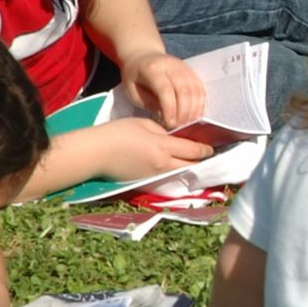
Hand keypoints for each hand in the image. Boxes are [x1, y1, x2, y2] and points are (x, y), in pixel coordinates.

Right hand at [92, 118, 214, 181]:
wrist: (96, 152)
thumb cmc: (118, 133)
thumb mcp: (145, 125)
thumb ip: (164, 131)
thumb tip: (174, 138)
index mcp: (163, 147)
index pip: (193, 150)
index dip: (205, 149)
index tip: (211, 147)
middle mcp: (162, 164)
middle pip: (190, 164)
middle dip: (200, 160)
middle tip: (207, 154)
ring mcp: (154, 175)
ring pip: (179, 172)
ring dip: (188, 167)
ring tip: (194, 160)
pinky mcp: (145, 182)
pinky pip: (166, 177)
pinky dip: (174, 171)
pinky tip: (175, 165)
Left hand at [124, 52, 206, 130]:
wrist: (143, 55)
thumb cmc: (135, 76)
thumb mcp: (132, 90)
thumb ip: (148, 102)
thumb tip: (166, 114)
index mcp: (152, 69)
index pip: (165, 89)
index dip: (170, 108)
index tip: (170, 123)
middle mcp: (170, 65)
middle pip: (184, 90)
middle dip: (183, 112)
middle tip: (179, 126)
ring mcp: (183, 67)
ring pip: (195, 90)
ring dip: (193, 109)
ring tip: (187, 122)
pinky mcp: (191, 71)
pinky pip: (200, 88)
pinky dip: (200, 103)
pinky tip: (194, 114)